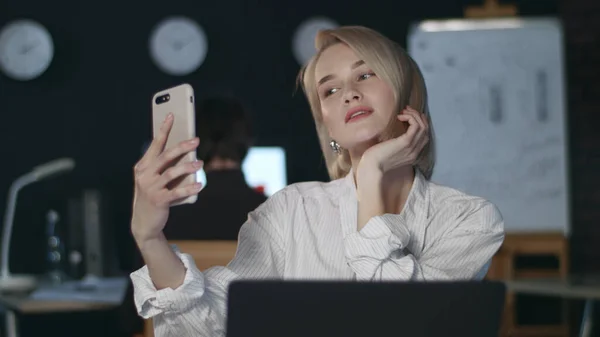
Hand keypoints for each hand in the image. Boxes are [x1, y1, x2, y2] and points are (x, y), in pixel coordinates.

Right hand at [131, 113, 202, 243]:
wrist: (144, 223)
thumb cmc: (153, 196)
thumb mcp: (154, 180)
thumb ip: (165, 167)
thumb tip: (187, 153)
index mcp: (143, 167)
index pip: (155, 145)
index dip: (163, 130)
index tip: (171, 115)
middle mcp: (144, 175)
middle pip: (165, 156)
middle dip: (182, 146)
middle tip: (196, 140)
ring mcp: (150, 188)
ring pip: (171, 173)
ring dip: (188, 166)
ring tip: (200, 162)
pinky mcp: (158, 201)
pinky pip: (177, 192)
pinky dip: (189, 188)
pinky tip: (200, 184)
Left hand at [360, 106, 429, 174]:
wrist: (371, 167)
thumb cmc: (375, 159)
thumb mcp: (389, 152)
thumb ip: (395, 145)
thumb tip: (394, 132)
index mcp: (412, 155)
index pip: (424, 137)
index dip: (420, 124)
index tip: (409, 116)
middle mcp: (415, 152)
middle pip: (426, 131)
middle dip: (418, 117)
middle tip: (407, 110)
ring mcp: (412, 148)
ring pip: (423, 126)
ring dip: (414, 115)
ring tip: (404, 111)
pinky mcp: (406, 142)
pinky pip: (416, 125)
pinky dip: (410, 117)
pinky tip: (400, 116)